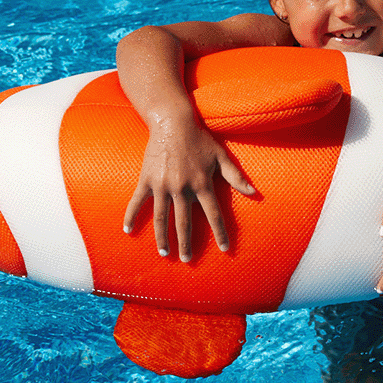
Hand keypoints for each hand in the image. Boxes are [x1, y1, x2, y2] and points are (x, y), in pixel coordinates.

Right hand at [123, 116, 253, 260]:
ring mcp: (162, 186)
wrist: (172, 122)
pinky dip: (131, 216)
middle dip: (186, 243)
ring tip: (164, 253)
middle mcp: (182, 189)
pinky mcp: (147, 180)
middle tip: (187, 259)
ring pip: (162, 218)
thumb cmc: (199, 139)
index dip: (221, 233)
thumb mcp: (221, 156)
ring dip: (163, 237)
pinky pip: (137, 202)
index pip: (214, 215)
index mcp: (202, 184)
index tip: (225, 249)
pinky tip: (128, 231)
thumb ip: (236, 176)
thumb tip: (255, 193)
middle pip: (184, 223)